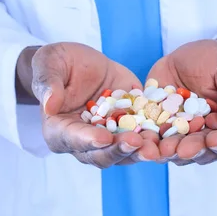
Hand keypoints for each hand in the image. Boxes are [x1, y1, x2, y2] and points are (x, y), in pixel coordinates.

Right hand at [20, 42, 158, 167]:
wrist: (77, 61)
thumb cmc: (56, 63)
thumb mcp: (48, 64)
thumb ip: (48, 83)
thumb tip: (49, 104)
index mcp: (59, 130)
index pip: (73, 139)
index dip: (88, 140)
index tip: (103, 137)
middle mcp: (84, 140)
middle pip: (100, 153)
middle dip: (118, 150)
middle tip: (135, 143)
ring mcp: (108, 134)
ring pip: (123, 151)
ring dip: (139, 151)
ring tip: (155, 146)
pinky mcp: (128, 123)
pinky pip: (141, 134)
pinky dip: (154, 136)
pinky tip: (168, 133)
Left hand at [147, 39, 216, 165]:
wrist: (194, 54)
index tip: (215, 140)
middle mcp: (206, 136)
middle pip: (202, 151)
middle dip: (192, 150)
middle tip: (182, 149)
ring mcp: (182, 132)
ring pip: (176, 149)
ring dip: (168, 151)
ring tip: (160, 149)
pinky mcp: (159, 123)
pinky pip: (152, 134)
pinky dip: (146, 138)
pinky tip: (139, 137)